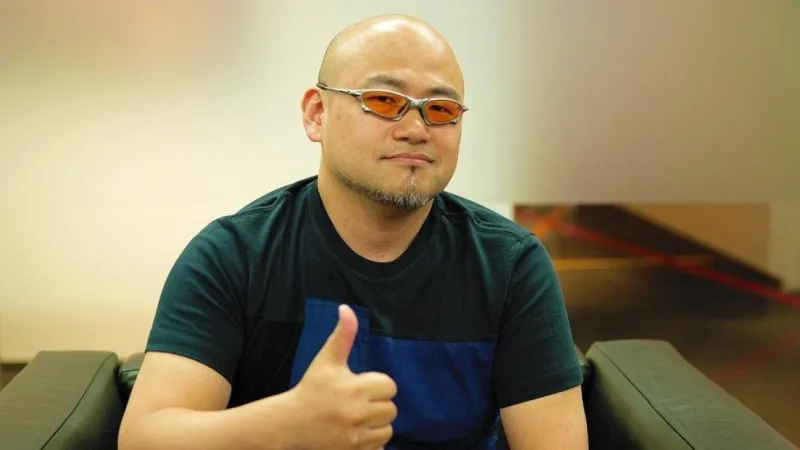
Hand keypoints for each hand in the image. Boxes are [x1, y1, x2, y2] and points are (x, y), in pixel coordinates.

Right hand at [289, 304, 397, 448]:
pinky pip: (379, 447)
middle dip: (377, 405)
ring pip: (387, 430)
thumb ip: (342, 335)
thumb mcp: (326, 360)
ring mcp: (356, 437)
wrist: (290, 423)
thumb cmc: (311, 388)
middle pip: (391, 409)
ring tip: (356, 418)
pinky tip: (354, 433)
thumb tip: (347, 308)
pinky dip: (371, 441)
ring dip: (376, 424)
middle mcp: (357, 414)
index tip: (360, 386)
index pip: (390, 386)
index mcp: (354, 389)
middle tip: (357, 402)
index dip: (377, 385)